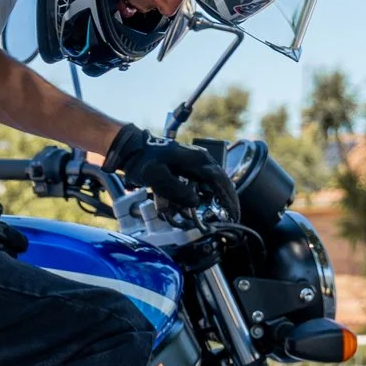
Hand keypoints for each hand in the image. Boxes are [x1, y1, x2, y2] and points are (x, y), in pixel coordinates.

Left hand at [105, 123, 236, 213]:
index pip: (220, 181)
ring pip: (211, 183)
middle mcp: (200, 159)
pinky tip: (200, 203)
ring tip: (218, 212)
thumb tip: (195, 201)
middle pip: (220, 182)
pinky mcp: (187, 166)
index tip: (233, 213)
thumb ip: (177, 191)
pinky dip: (204, 194)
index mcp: (197, 160)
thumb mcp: (157, 177)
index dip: (229, 199)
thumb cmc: (142, 160)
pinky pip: (201, 181)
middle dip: (226, 200)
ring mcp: (194, 161)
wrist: (132, 149)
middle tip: (230, 216)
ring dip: (215, 197)